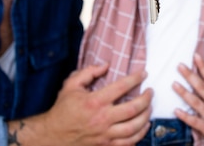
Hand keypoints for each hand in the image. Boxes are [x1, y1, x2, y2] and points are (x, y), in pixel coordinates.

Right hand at [7, 64, 151, 145]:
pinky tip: (145, 126)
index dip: (136, 78)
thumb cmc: (63, 109)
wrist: (53, 135)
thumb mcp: (71, 85)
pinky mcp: (106, 145)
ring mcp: (105, 134)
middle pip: (133, 109)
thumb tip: (106, 65)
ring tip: (150, 107)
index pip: (122, 87)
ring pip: (135, 127)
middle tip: (150, 92)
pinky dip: (141, 134)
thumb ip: (88, 72)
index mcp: (95, 101)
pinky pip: (129, 142)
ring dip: (147, 116)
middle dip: (147, 99)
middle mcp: (102, 118)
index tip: (143, 74)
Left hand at [174, 54, 203, 145]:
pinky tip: (176, 110)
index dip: (203, 67)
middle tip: (180, 66)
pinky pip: (194, 121)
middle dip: (190, 76)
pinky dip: (185, 116)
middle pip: (201, 87)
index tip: (195, 56)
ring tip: (174, 84)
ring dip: (184, 93)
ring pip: (196, 102)